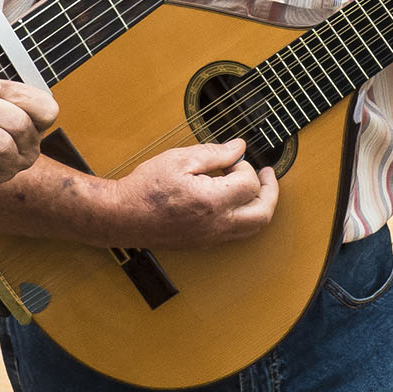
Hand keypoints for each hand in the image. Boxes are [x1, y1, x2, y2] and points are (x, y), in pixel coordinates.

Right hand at [107, 140, 278, 249]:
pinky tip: (235, 201)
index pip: (249, 184)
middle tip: (267, 174)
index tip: (232, 158)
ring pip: (253, 228)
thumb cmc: (146, 188)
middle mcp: (216, 225)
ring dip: (260, 206)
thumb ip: (214, 153)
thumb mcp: (179, 159)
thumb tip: (239, 148)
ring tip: (254, 187)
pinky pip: (237, 234)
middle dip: (270, 191)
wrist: (122, 216)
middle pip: (262, 213)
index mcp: (211, 202)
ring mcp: (211, 237)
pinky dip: (245, 217)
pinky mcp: (204, 243)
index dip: (245, 166)